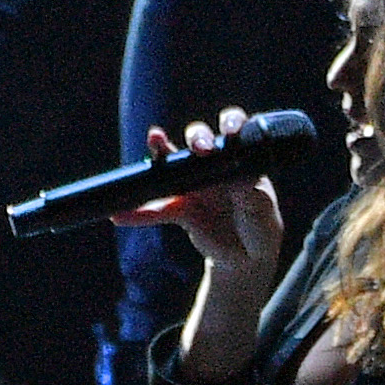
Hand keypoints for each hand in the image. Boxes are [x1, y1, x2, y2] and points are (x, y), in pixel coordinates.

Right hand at [118, 114, 285, 283]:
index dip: (232, 124)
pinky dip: (140, 213)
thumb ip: (251, 194)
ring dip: (162, 152)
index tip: (231, 132)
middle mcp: (215, 164)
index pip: (236, 131)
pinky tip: (121, 215)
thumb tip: (237, 177)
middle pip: (200, 139)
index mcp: (240, 160)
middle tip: (200, 147)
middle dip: (198, 137)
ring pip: (174, 163)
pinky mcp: (181, 207)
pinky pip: (158, 208)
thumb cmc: (260, 229)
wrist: (246, 260)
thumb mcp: (262, 213)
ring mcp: (195, 184)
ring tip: (155, 139)